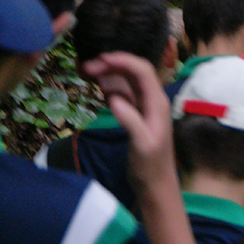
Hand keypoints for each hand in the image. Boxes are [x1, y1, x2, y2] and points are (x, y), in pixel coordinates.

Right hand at [82, 52, 173, 191]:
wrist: (155, 184)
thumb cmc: (151, 166)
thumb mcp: (142, 145)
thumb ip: (131, 121)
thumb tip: (114, 100)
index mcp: (157, 102)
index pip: (143, 72)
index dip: (124, 61)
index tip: (101, 59)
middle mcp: (151, 100)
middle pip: (133, 73)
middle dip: (112, 65)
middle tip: (86, 67)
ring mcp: (143, 106)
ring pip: (125, 82)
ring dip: (108, 74)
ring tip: (86, 71)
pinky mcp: (134, 115)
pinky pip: (122, 94)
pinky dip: (109, 87)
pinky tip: (97, 85)